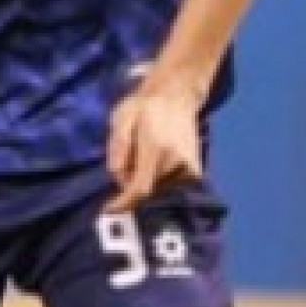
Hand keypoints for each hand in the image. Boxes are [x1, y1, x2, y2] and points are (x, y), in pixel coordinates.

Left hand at [106, 74, 203, 210]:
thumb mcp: (121, 119)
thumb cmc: (145, 106)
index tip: (109, 210)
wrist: (177, 96)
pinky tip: (158, 159)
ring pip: (158, 190)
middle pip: (147, 190)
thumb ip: (118, 147)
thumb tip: (117, 177)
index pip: (140, 187)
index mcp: (156, 147)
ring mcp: (189, 168)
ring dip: (145, 181)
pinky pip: (170, 187)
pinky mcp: (196, 172)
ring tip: (146, 154)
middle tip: (130, 160)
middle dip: (131, 184)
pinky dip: (158, 180)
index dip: (124, 203)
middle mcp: (176, 160)